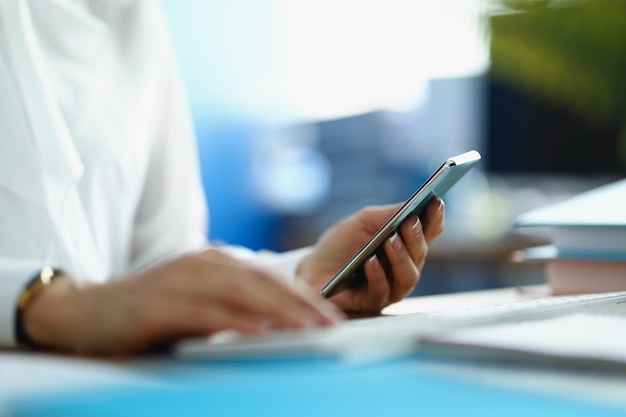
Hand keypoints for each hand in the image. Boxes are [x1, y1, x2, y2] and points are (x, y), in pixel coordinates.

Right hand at [23, 248, 340, 354]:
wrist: (86, 311)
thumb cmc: (150, 311)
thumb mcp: (199, 302)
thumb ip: (234, 305)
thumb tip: (277, 323)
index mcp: (216, 261)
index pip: (270, 277)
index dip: (303, 296)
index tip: (330, 316)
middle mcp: (203, 263)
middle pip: (262, 282)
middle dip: (301, 303)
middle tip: (331, 324)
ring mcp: (180, 281)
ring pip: (240, 293)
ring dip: (278, 311)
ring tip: (307, 327)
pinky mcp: (159, 304)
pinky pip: (203, 312)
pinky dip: (233, 321)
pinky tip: (256, 332)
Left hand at [297, 197, 444, 313]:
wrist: (313, 268)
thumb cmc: (341, 244)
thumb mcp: (363, 222)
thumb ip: (388, 214)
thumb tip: (413, 204)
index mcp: (405, 244)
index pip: (428, 232)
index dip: (434, 218)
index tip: (436, 201)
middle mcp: (404, 267)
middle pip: (420, 254)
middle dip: (416, 237)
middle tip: (411, 222)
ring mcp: (391, 287)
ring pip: (408, 276)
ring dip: (401, 257)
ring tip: (391, 240)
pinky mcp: (372, 302)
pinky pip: (381, 291)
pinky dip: (377, 275)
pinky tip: (370, 261)